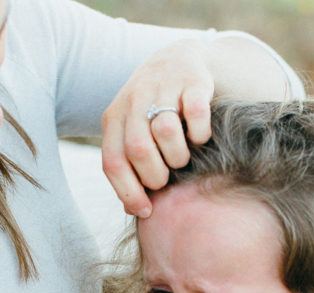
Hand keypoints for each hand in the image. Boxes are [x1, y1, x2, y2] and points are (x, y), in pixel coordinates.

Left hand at [101, 39, 214, 217]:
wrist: (176, 58)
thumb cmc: (152, 109)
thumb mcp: (131, 132)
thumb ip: (129, 167)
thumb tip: (134, 210)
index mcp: (114, 118)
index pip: (113, 162)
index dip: (129, 193)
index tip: (146, 211)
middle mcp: (134, 101)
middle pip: (138, 150)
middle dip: (156, 176)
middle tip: (168, 178)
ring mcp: (163, 88)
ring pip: (165, 132)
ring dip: (178, 156)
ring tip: (182, 158)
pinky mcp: (193, 82)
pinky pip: (196, 114)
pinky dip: (200, 133)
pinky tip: (200, 137)